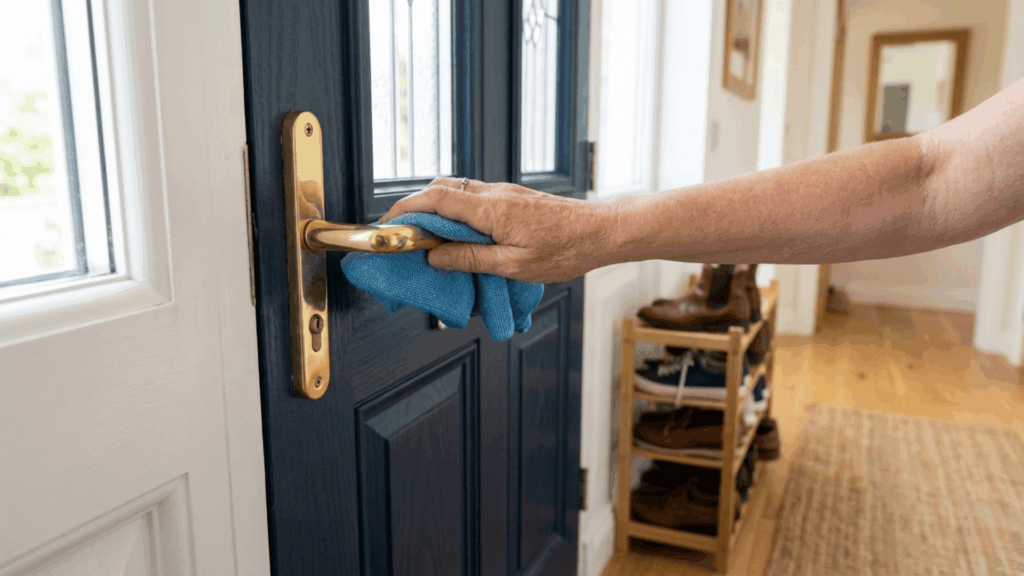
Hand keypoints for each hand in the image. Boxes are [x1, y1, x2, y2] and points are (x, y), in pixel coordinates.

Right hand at [381, 177, 619, 282]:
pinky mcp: (512, 197)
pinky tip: (457, 234)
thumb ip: (471, 259)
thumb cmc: (565, 251)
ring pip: (457, 191)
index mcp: (491, 209)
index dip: (406, 210)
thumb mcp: (514, 266)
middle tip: (402, 233)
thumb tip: (434, 256)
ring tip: (426, 237)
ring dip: (435, 209)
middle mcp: (494, 193)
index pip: (436, 199)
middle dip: (414, 207)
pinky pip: (473, 198)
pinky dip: (455, 211)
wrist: (601, 231)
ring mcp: (504, 192)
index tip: (388, 225)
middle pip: (441, 189)